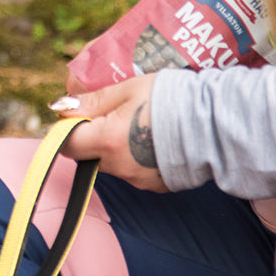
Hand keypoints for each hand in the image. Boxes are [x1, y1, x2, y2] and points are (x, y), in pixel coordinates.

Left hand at [50, 74, 167, 191]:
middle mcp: (119, 167)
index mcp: (106, 141)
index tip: (80, 114)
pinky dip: (138, 157)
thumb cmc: (169, 99)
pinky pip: (135, 171)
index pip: (68, 144)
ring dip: (117, 146)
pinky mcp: (156, 185)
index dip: (69, 129)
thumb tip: (62, 107)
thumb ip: (93, 100)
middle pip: (90, 154)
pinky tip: (154, 139)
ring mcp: (138, 179)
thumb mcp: (128, 89)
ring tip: (140, 122)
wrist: (214, 123)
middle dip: (94, 135)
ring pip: (113, 163)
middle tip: (115, 112)